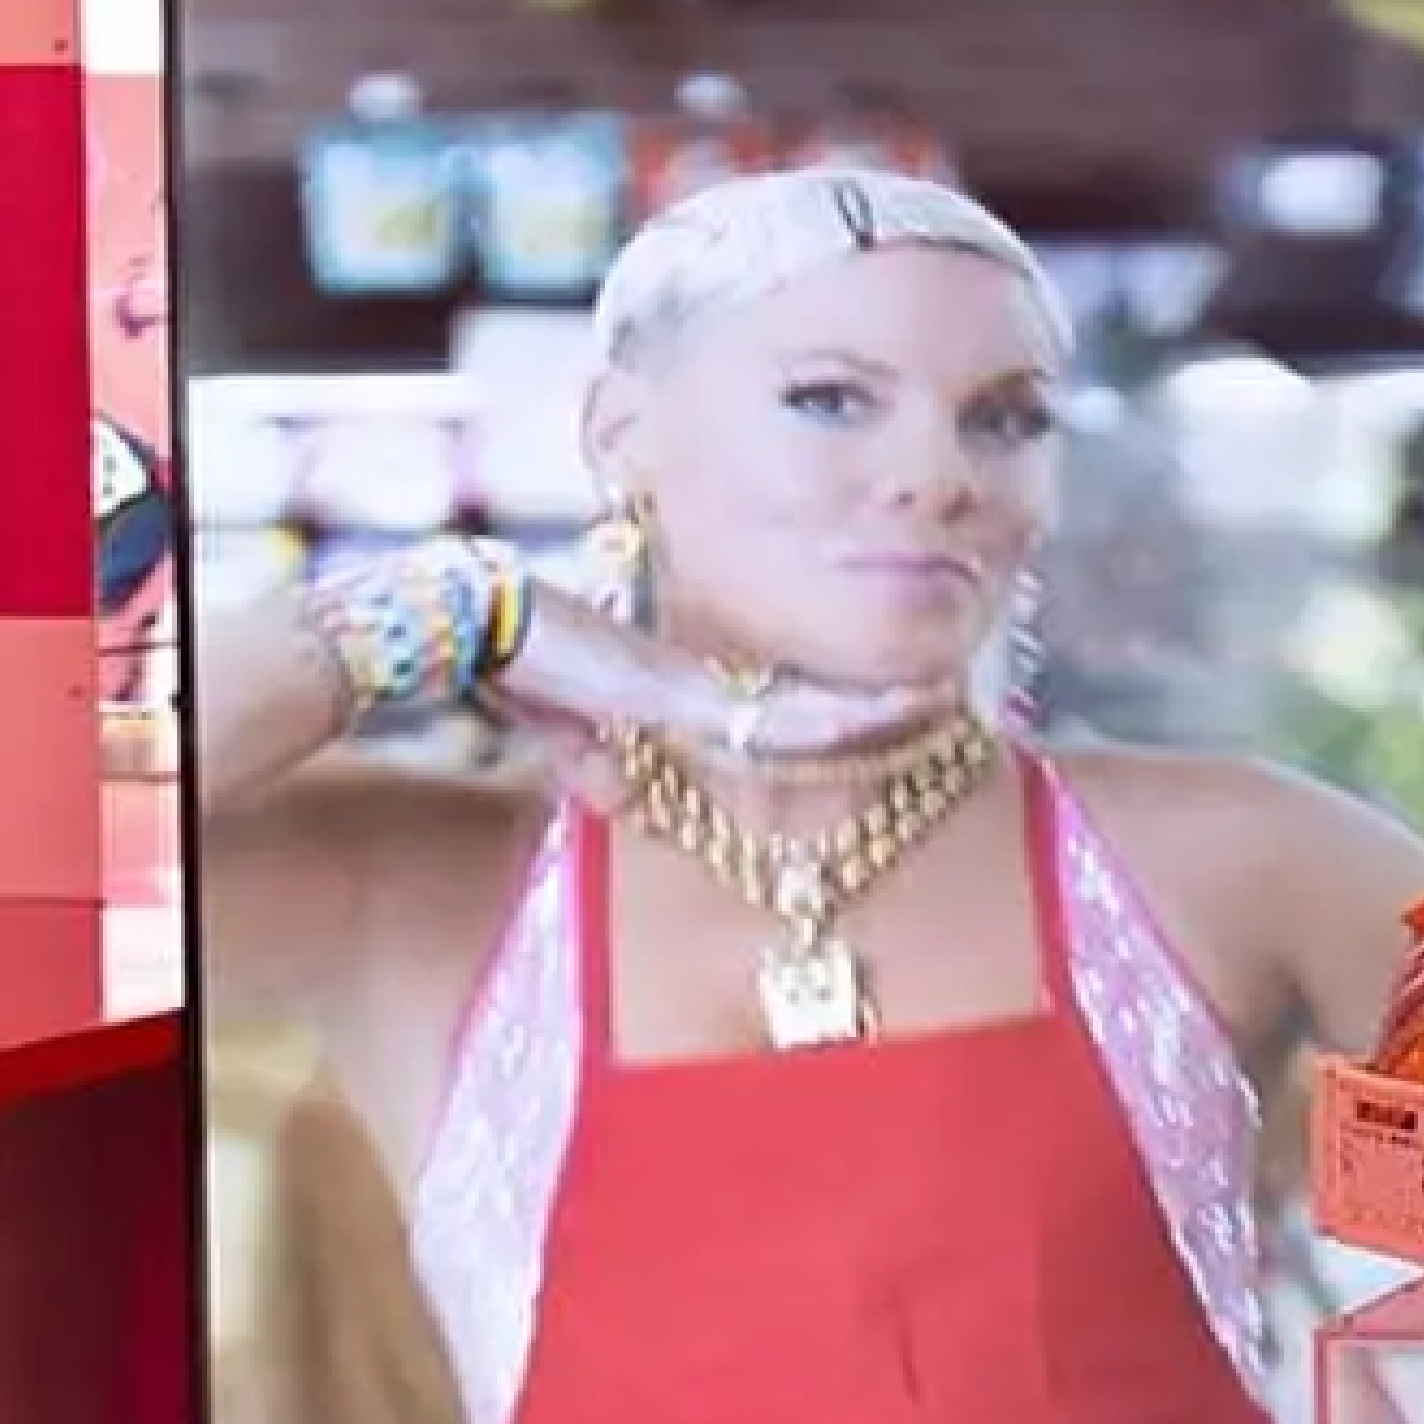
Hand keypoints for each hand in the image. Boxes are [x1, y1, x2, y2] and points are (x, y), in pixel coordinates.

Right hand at [491, 583, 951, 798]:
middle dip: (877, 706)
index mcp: (685, 696)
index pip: (782, 711)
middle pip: (808, 707)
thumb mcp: (560, 729)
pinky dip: (817, 721)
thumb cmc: (516, 663)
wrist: (476, 621)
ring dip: (865, 712)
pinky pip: (761, 720)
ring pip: (800, 713)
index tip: (898, 706)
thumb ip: (591, 763)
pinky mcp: (667, 699)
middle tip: (946, 692)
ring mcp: (687, 694)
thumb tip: (621, 801)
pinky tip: (866, 716)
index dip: (841, 710)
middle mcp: (699, 692)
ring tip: (930, 698)